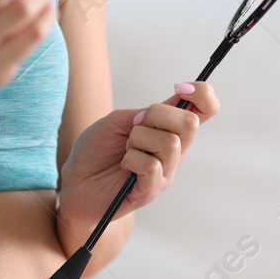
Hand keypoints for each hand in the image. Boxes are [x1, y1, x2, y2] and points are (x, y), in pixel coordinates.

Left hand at [56, 81, 220, 234]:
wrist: (74, 182)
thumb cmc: (96, 150)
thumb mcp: (119, 120)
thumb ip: (147, 112)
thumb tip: (176, 100)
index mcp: (170, 130)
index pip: (205, 110)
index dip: (202, 94)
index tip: (181, 87)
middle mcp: (174, 151)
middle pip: (190, 124)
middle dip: (157, 115)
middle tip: (135, 125)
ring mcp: (165, 172)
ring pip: (170, 144)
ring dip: (139, 140)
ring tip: (125, 149)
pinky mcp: (151, 191)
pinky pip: (152, 167)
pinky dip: (132, 159)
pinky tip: (123, 165)